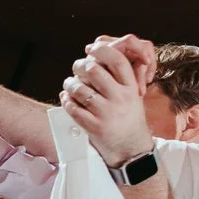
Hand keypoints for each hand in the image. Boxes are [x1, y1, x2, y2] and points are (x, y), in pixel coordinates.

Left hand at [61, 40, 152, 163]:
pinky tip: (66, 98)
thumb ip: (119, 79)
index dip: (103, 50)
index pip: (118, 61)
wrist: (132, 149)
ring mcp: (107, 113)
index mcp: (131, 88)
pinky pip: (73, 108)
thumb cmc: (129, 118)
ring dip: (70, 84)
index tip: (92, 49)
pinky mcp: (94, 127)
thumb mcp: (132, 96)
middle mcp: (120, 99)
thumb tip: (97, 57)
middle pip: (95, 71)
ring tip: (69, 84)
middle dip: (81, 65)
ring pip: (80, 89)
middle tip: (77, 67)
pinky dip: (66, 101)